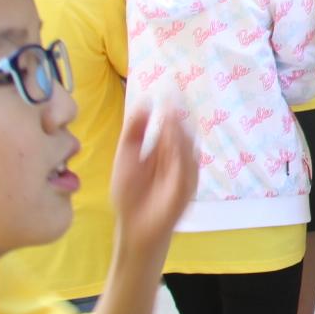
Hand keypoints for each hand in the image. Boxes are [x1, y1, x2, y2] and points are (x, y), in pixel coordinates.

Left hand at [108, 103, 196, 255]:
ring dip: (179, 133)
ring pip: (187, 145)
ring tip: (169, 120)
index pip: (172, 122)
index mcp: (164, 146)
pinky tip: (172, 146)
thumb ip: (134, 130)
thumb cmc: (129, 193)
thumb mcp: (127, 156)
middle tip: (171, 103)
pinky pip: (187, 166)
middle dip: (177, 117)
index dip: (172, 106)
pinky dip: (181, 155)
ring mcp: (185, 170)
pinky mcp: (187, 185)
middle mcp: (178, 155)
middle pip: (182, 130)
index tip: (170, 87)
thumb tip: (145, 100)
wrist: (134, 226)